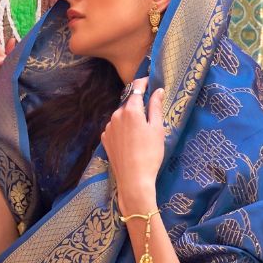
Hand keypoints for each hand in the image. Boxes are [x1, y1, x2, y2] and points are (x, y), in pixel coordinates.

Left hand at [101, 77, 164, 210]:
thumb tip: (158, 90)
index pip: (137, 87)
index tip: (150, 81)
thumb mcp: (157, 129)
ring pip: (121, 116)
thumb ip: (156, 107)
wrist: (134, 181)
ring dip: (130, 119)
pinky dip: (122, 130)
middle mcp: (116, 115)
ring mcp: (108, 127)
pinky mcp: (105, 139)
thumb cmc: (150, 155)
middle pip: (129, 103)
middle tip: (150, 117)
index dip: (144, 82)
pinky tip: (130, 142)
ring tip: (140, 134)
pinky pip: (115, 128)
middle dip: (138, 106)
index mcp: (131, 110)